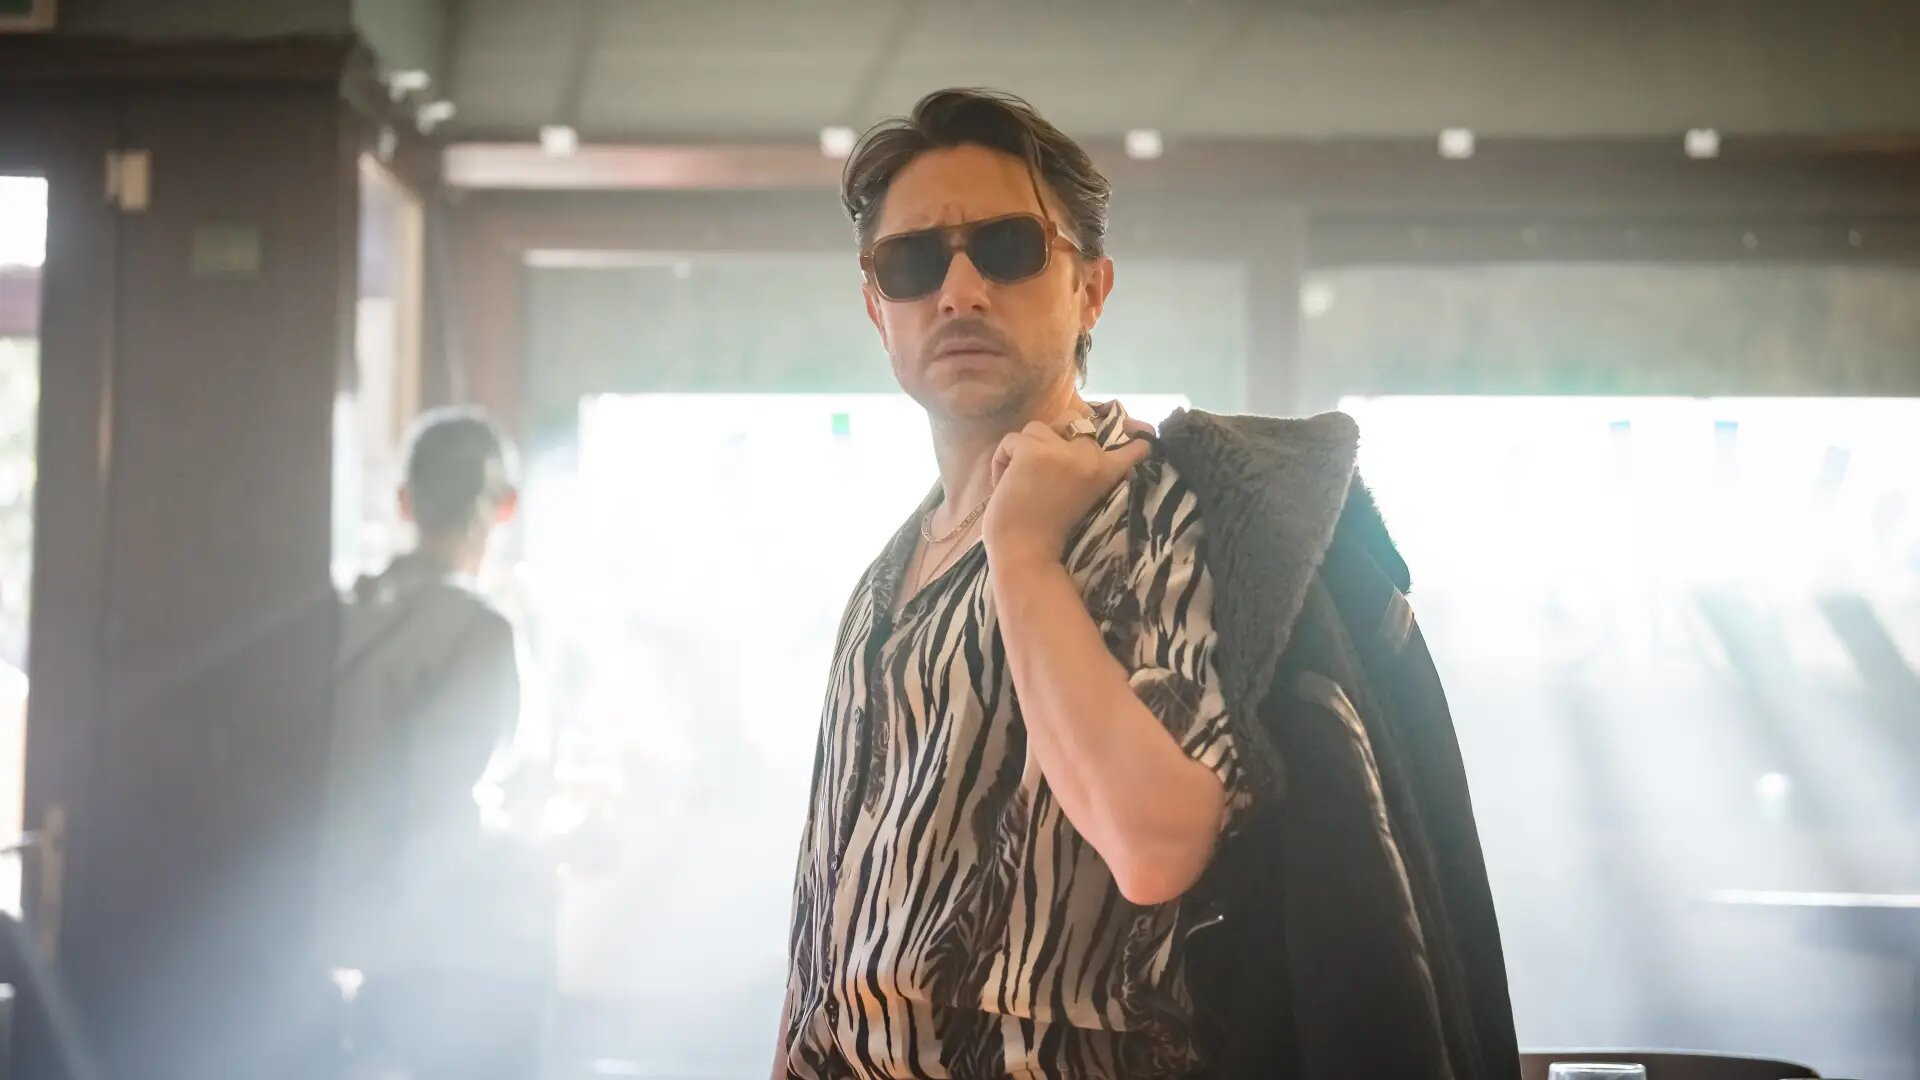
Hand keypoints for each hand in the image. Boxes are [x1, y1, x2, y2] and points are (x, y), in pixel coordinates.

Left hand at [983, 415, 1151, 568]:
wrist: (1026, 553)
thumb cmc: (1048, 532)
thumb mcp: (1080, 496)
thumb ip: (1084, 470)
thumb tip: (1076, 442)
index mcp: (1106, 472)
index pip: (1131, 446)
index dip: (1137, 435)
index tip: (1147, 435)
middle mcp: (1090, 456)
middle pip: (1073, 420)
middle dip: (1053, 437)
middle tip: (1041, 470)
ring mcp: (1062, 451)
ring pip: (1036, 428)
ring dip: (1022, 451)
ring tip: (1019, 481)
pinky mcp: (1033, 451)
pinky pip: (1011, 440)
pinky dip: (1001, 461)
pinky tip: (1003, 484)